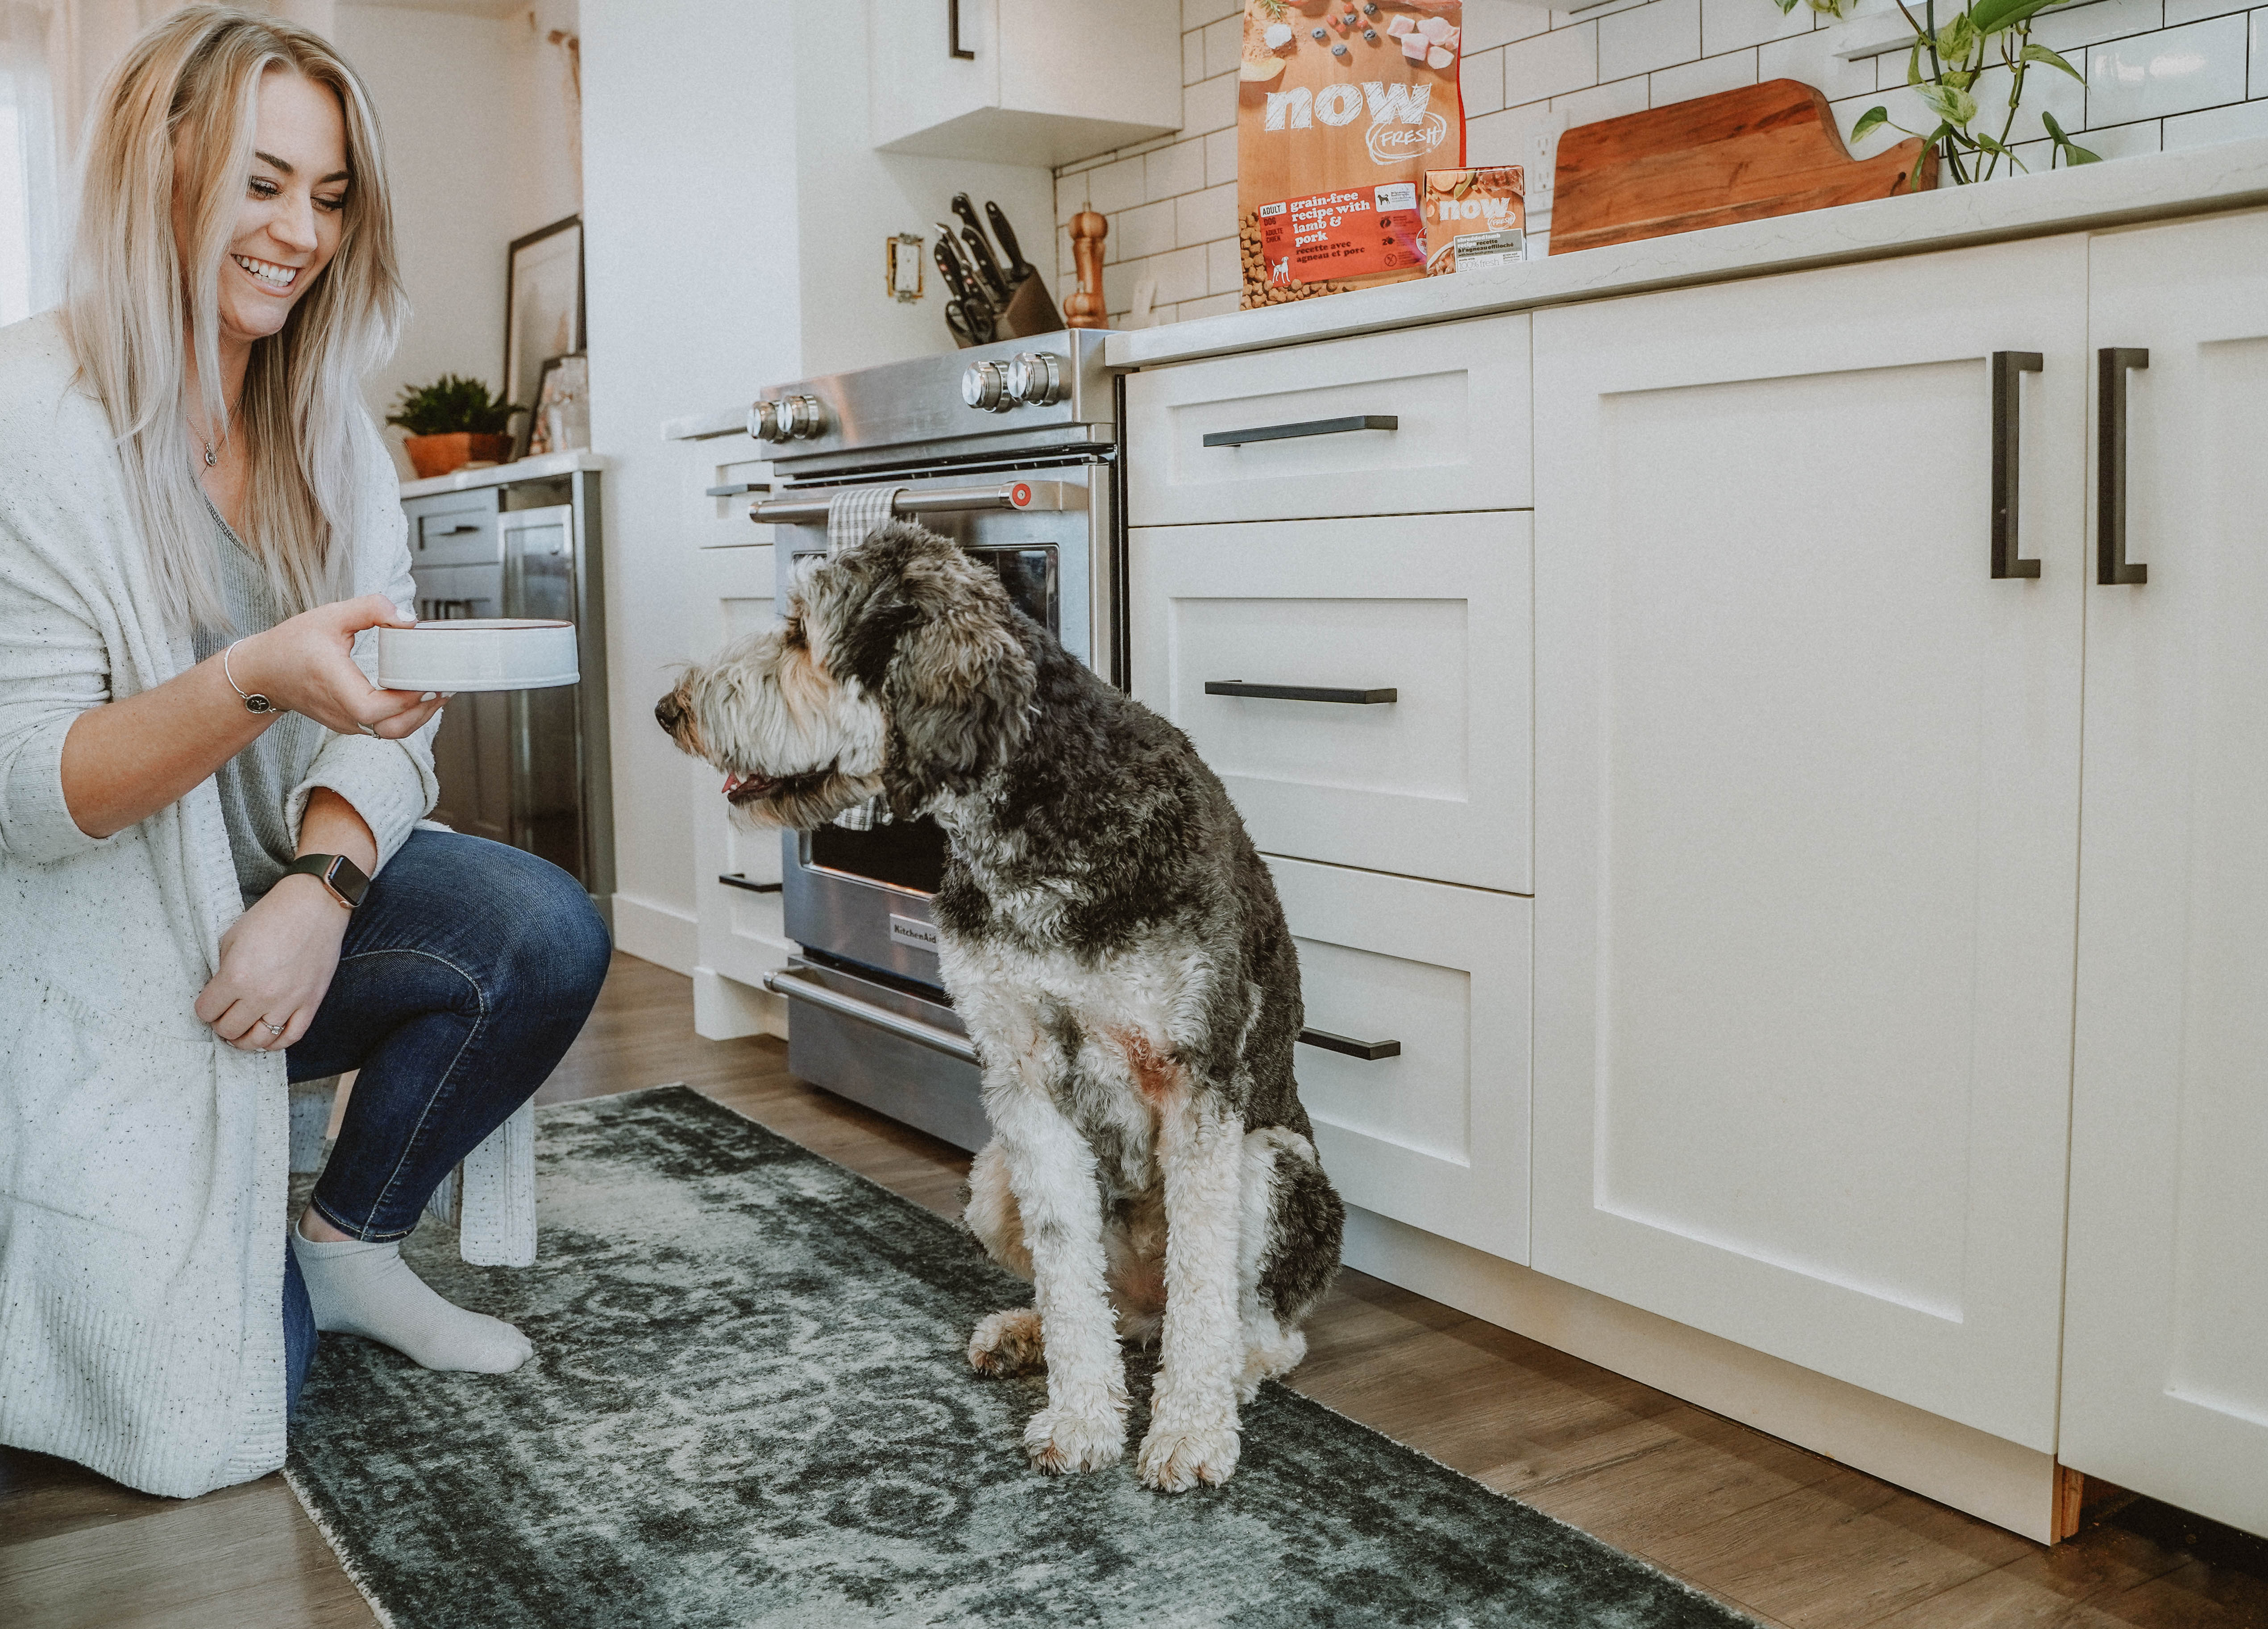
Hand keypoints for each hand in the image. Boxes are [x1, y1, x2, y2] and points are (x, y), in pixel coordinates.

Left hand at [194, 875, 349, 1049]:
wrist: (314, 906)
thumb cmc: (271, 916)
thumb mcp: (232, 937)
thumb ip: (222, 969)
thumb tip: (219, 993)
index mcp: (236, 976)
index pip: (207, 1011)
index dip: (204, 1008)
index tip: (209, 1003)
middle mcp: (261, 995)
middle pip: (230, 1029)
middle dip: (221, 1025)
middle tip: (223, 1016)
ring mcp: (288, 1002)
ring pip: (259, 1040)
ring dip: (244, 1040)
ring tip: (241, 1032)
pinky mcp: (311, 1002)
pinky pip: (291, 1036)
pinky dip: (275, 1043)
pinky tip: (267, 1036)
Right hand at [229, 595, 445, 738]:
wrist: (263, 673)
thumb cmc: (292, 644)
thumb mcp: (330, 616)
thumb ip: (370, 609)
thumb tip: (408, 619)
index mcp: (334, 685)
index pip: (373, 709)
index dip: (405, 700)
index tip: (427, 681)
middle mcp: (341, 711)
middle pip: (391, 729)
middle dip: (424, 712)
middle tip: (446, 687)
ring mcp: (345, 723)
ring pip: (390, 733)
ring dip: (418, 716)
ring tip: (439, 692)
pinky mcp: (349, 724)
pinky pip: (383, 729)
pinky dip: (404, 717)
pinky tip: (419, 697)